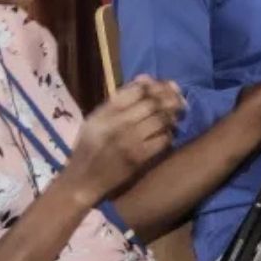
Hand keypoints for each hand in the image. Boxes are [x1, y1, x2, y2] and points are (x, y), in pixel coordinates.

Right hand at [61, 75, 184, 206]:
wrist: (82, 181)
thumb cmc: (89, 148)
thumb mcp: (96, 120)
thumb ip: (119, 100)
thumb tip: (146, 78)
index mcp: (104, 113)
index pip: (137, 90)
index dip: (155, 86)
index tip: (164, 87)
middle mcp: (116, 125)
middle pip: (152, 103)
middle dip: (169, 99)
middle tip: (178, 100)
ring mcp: (128, 142)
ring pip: (160, 120)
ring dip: (172, 116)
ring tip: (175, 116)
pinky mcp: (139, 158)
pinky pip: (162, 140)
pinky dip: (169, 134)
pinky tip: (168, 134)